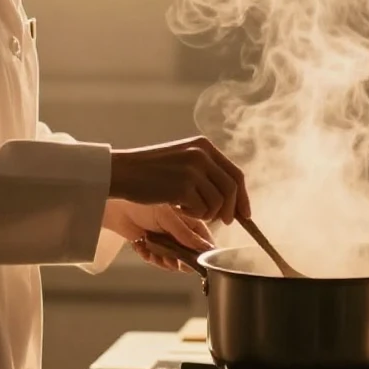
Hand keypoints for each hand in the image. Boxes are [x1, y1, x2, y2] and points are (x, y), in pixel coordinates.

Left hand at [103, 201, 213, 271]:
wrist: (116, 207)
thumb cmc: (143, 205)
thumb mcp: (168, 218)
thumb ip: (186, 234)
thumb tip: (205, 247)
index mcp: (188, 220)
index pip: (204, 240)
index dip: (203, 253)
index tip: (199, 262)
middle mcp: (179, 231)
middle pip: (189, 255)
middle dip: (181, 261)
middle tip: (174, 261)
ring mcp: (167, 240)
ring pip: (173, 261)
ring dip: (165, 261)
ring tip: (157, 254)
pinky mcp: (153, 247)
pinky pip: (158, 261)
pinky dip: (152, 258)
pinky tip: (145, 249)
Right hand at [108, 136, 250, 224]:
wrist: (123, 171)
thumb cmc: (150, 171)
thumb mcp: (182, 159)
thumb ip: (206, 171)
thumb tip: (233, 200)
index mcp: (204, 146)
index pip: (235, 173)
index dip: (243, 196)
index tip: (245, 214)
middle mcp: (201, 154)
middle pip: (231, 189)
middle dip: (232, 211)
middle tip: (224, 222)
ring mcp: (193, 170)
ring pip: (218, 203)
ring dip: (206, 213)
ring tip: (187, 208)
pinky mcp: (183, 186)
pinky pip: (201, 210)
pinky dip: (192, 215)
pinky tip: (177, 207)